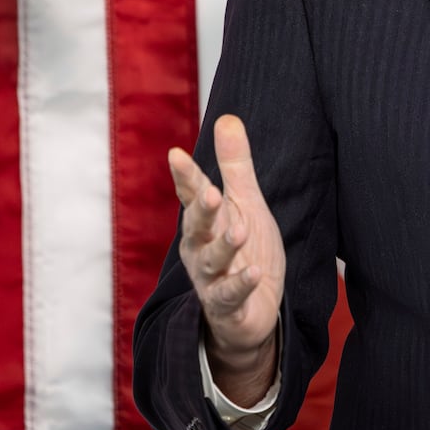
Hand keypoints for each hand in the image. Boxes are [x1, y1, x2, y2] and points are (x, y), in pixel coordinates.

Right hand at [169, 115, 284, 394]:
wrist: (252, 311)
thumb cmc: (245, 251)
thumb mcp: (245, 203)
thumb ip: (235, 165)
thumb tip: (227, 118)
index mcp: (204, 222)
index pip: (192, 195)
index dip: (185, 176)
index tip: (175, 155)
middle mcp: (201, 250)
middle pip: (197, 227)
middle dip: (200, 211)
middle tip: (209, 192)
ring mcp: (212, 279)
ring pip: (213, 262)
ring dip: (225, 246)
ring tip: (240, 230)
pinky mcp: (229, 306)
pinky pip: (230, 296)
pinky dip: (241, 285)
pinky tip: (254, 273)